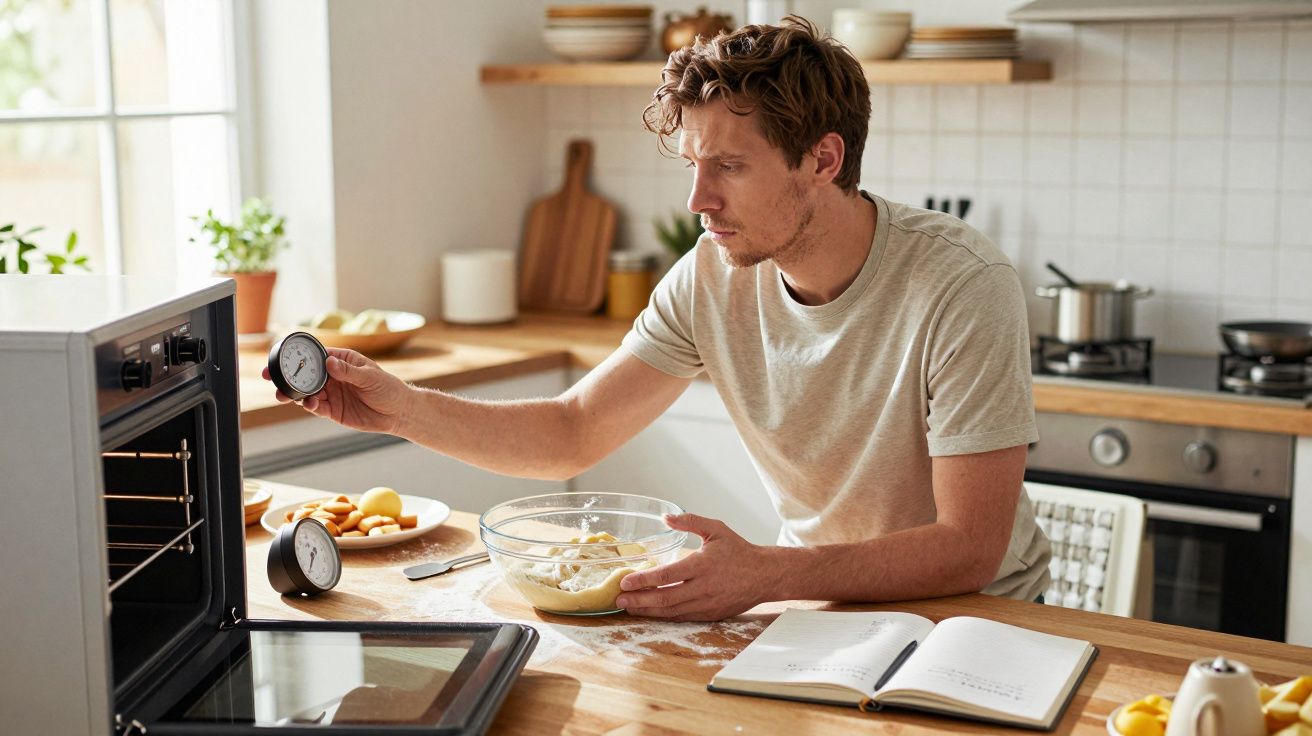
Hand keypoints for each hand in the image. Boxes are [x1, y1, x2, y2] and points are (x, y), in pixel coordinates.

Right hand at [261, 348, 410, 434]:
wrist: (398, 413)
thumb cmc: (388, 388)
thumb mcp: (371, 377)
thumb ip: (349, 372)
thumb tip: (330, 363)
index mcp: (341, 361)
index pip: (316, 355)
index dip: (298, 356)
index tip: (282, 358)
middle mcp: (333, 376)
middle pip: (305, 374)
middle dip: (287, 375)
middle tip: (271, 377)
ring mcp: (331, 393)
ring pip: (306, 391)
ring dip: (294, 393)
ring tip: (285, 396)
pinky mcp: (333, 410)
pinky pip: (316, 407)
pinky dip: (310, 406)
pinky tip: (309, 404)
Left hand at [615, 513, 768, 621]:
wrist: (765, 575)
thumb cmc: (739, 550)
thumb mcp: (716, 529)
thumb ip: (690, 521)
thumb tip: (665, 516)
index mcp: (703, 565)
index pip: (667, 575)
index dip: (644, 580)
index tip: (625, 581)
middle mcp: (703, 587)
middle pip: (665, 598)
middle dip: (639, 600)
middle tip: (618, 599)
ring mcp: (707, 604)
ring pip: (672, 611)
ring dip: (648, 611)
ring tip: (628, 608)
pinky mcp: (710, 614)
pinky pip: (682, 617)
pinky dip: (664, 615)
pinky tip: (650, 612)